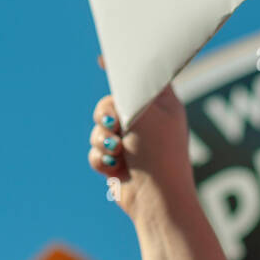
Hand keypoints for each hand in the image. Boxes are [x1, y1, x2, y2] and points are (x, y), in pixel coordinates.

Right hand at [88, 58, 194, 219]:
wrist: (155, 200)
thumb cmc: (158, 154)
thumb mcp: (144, 112)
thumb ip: (124, 92)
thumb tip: (110, 81)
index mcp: (163, 106)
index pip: (143, 78)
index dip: (125, 68)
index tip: (104, 59)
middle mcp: (148, 123)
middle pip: (110, 103)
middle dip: (105, 114)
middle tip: (114, 123)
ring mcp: (132, 144)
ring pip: (99, 129)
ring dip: (102, 140)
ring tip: (117, 152)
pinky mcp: (118, 163)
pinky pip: (97, 151)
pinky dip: (102, 159)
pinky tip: (116, 169)